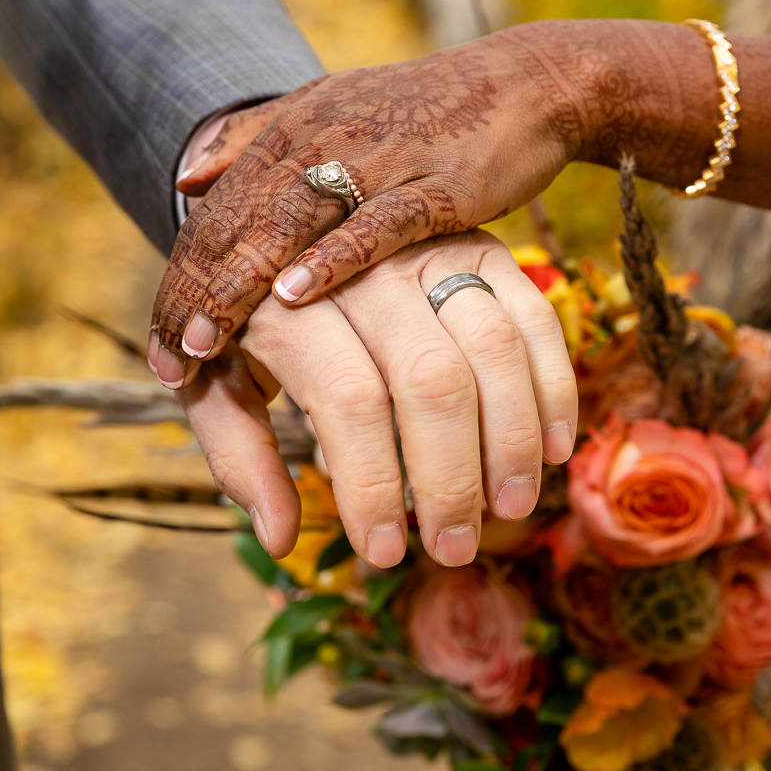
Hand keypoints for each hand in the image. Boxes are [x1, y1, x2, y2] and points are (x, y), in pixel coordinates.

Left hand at [147, 23, 590, 388]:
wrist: (522, 86)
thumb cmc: (424, 114)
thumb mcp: (330, 110)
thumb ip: (256, 139)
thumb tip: (187, 175)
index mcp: (292, 129)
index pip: (216, 211)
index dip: (181, 275)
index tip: (158, 340)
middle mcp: (322, 139)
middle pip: (238, 223)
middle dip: (195, 293)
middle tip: (165, 358)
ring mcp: (378, 162)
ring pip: (289, 226)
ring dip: (241, 285)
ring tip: (205, 343)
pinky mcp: (434, 185)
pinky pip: (375, 227)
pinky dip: (333, 259)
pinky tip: (294, 297)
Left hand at [179, 230, 576, 566]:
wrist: (284, 218)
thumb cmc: (248, 322)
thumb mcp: (215, 382)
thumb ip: (239, 456)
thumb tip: (279, 538)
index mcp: (294, 305)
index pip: (350, 401)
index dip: (373, 484)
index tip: (382, 552)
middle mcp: (370, 269)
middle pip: (432, 380)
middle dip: (452, 478)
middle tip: (455, 546)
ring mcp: (435, 252)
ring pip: (494, 349)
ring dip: (513, 439)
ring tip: (511, 507)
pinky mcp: (486, 250)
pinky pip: (535, 319)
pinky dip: (554, 387)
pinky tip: (555, 451)